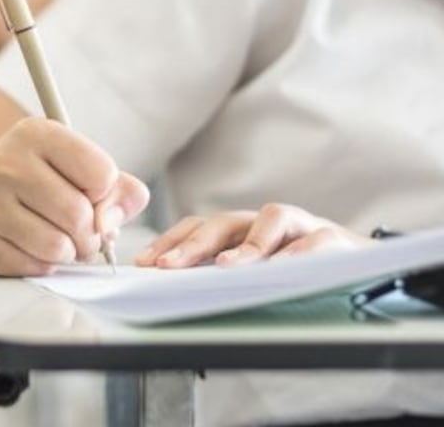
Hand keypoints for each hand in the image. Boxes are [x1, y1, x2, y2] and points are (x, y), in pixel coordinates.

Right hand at [0, 118, 149, 276]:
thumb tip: (110, 221)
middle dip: (91, 234)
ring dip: (69, 252)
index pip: (101, 172)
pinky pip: (31, 266)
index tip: (91, 194)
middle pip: (78, 214)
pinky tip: (33, 249)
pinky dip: (43, 265)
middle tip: (83, 233)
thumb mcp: (80, 170)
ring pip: (56, 245)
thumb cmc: (40, 186)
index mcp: (35, 133)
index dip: (105, 193)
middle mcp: (4, 161)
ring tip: (61, 242)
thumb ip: (119, 190)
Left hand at [135, 203, 370, 268]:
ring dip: (246, 244)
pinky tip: (283, 269)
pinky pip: (317, 240)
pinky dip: (299, 253)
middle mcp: (266, 222)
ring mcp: (301, 225)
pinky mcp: (336, 238)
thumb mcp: (257, 275)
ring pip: (271, 219)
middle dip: (192, 244)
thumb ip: (223, 277)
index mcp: (242, 230)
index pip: (198, 227)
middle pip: (224, 222)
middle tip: (168, 267)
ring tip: (225, 267)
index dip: (170, 241)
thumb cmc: (301, 273)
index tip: (144, 263)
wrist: (367, 267)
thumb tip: (174, 292)